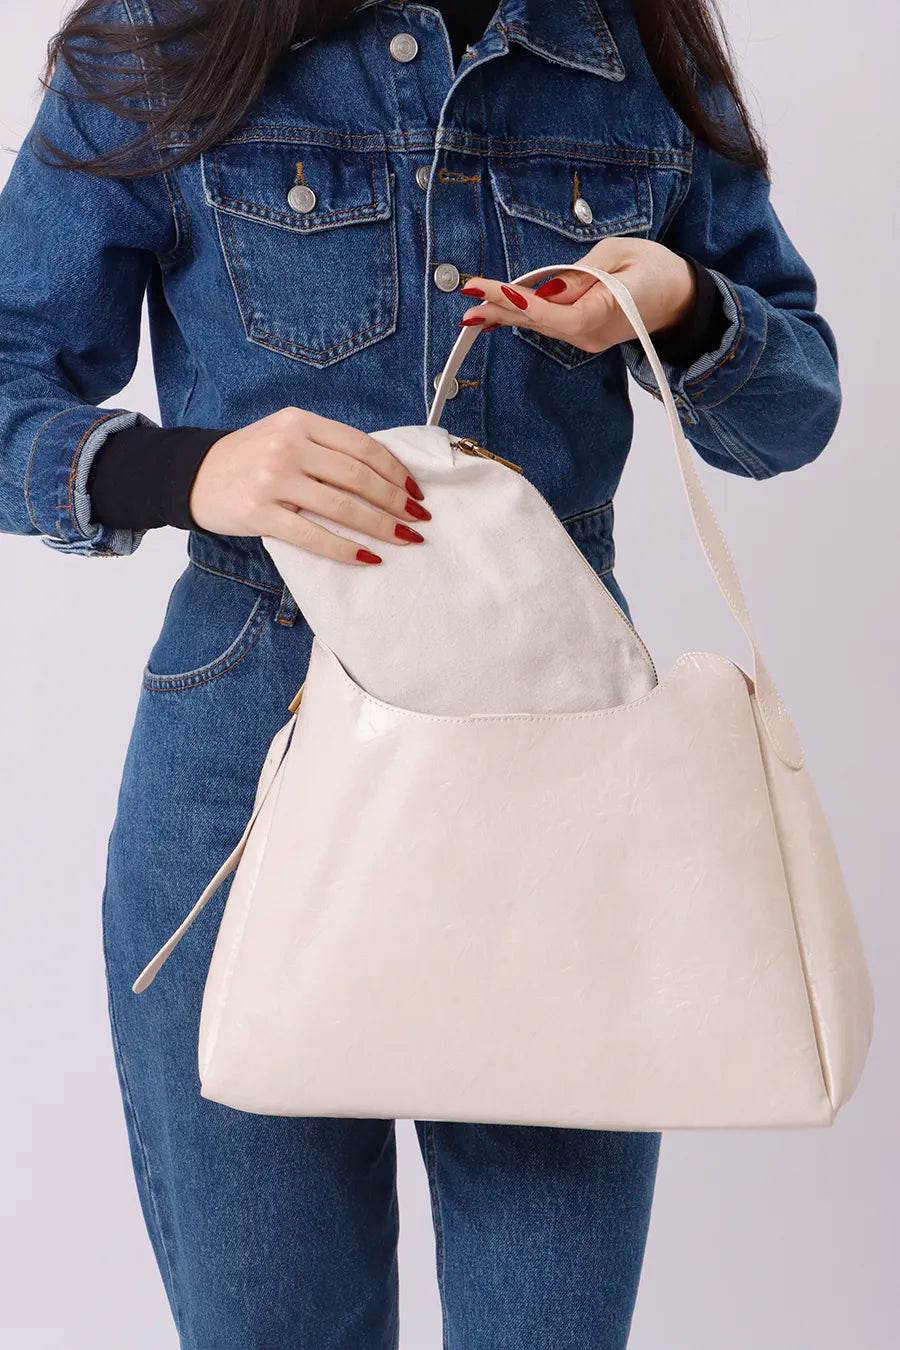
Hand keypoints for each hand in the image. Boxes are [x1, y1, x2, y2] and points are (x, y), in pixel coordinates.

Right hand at [189, 407, 430, 564]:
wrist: (190, 476)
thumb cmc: (246, 460)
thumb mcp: (284, 436)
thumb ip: (324, 447)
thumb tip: (381, 475)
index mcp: (300, 422)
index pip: (361, 446)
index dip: (394, 471)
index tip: (415, 491)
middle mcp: (288, 446)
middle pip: (358, 477)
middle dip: (396, 501)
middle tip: (418, 520)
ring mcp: (273, 480)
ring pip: (342, 506)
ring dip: (380, 526)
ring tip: (403, 539)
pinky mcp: (260, 514)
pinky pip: (313, 535)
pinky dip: (345, 549)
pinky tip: (367, 557)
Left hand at [458, 237, 696, 353]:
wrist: (681, 298)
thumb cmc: (655, 269)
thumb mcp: (620, 255)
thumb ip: (581, 274)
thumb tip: (547, 290)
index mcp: (605, 313)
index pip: (554, 313)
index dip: (521, 303)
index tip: (492, 289)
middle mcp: (592, 334)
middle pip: (540, 323)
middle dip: (502, 309)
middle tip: (467, 300)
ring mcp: (588, 339)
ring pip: (541, 325)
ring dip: (507, 314)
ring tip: (472, 308)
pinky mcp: (585, 335)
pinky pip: (550, 324)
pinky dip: (524, 315)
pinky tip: (499, 314)